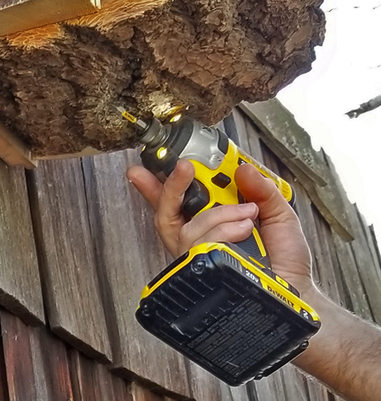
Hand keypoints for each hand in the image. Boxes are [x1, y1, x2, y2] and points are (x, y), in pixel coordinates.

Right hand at [127, 160, 313, 292]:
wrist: (297, 292)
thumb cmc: (286, 260)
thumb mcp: (279, 213)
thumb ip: (262, 189)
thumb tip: (241, 168)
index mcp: (211, 221)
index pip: (177, 199)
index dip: (161, 182)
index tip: (158, 163)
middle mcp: (198, 239)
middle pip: (165, 212)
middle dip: (171, 186)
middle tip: (184, 168)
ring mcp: (199, 256)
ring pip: (188, 229)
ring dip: (219, 215)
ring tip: (248, 214)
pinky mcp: (204, 270)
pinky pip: (202, 245)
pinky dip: (225, 231)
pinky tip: (244, 230)